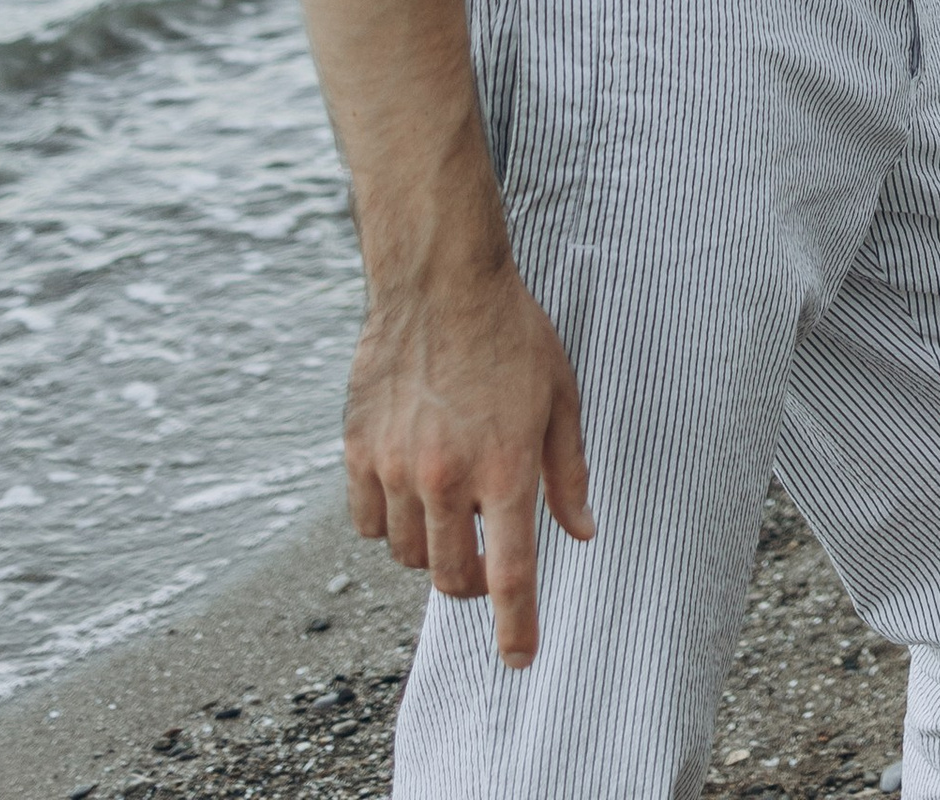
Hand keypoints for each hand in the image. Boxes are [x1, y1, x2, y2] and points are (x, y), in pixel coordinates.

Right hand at [343, 255, 593, 666]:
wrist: (440, 280)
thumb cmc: (511, 333)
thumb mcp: (560, 397)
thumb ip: (569, 472)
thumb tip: (582, 531)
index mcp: (506, 468)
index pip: (511, 575)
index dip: (516, 627)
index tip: (520, 659)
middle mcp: (447, 478)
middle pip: (452, 577)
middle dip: (473, 583)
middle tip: (485, 556)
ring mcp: (396, 466)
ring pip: (407, 554)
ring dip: (431, 548)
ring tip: (449, 506)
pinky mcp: (357, 451)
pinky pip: (366, 523)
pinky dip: (387, 524)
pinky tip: (408, 491)